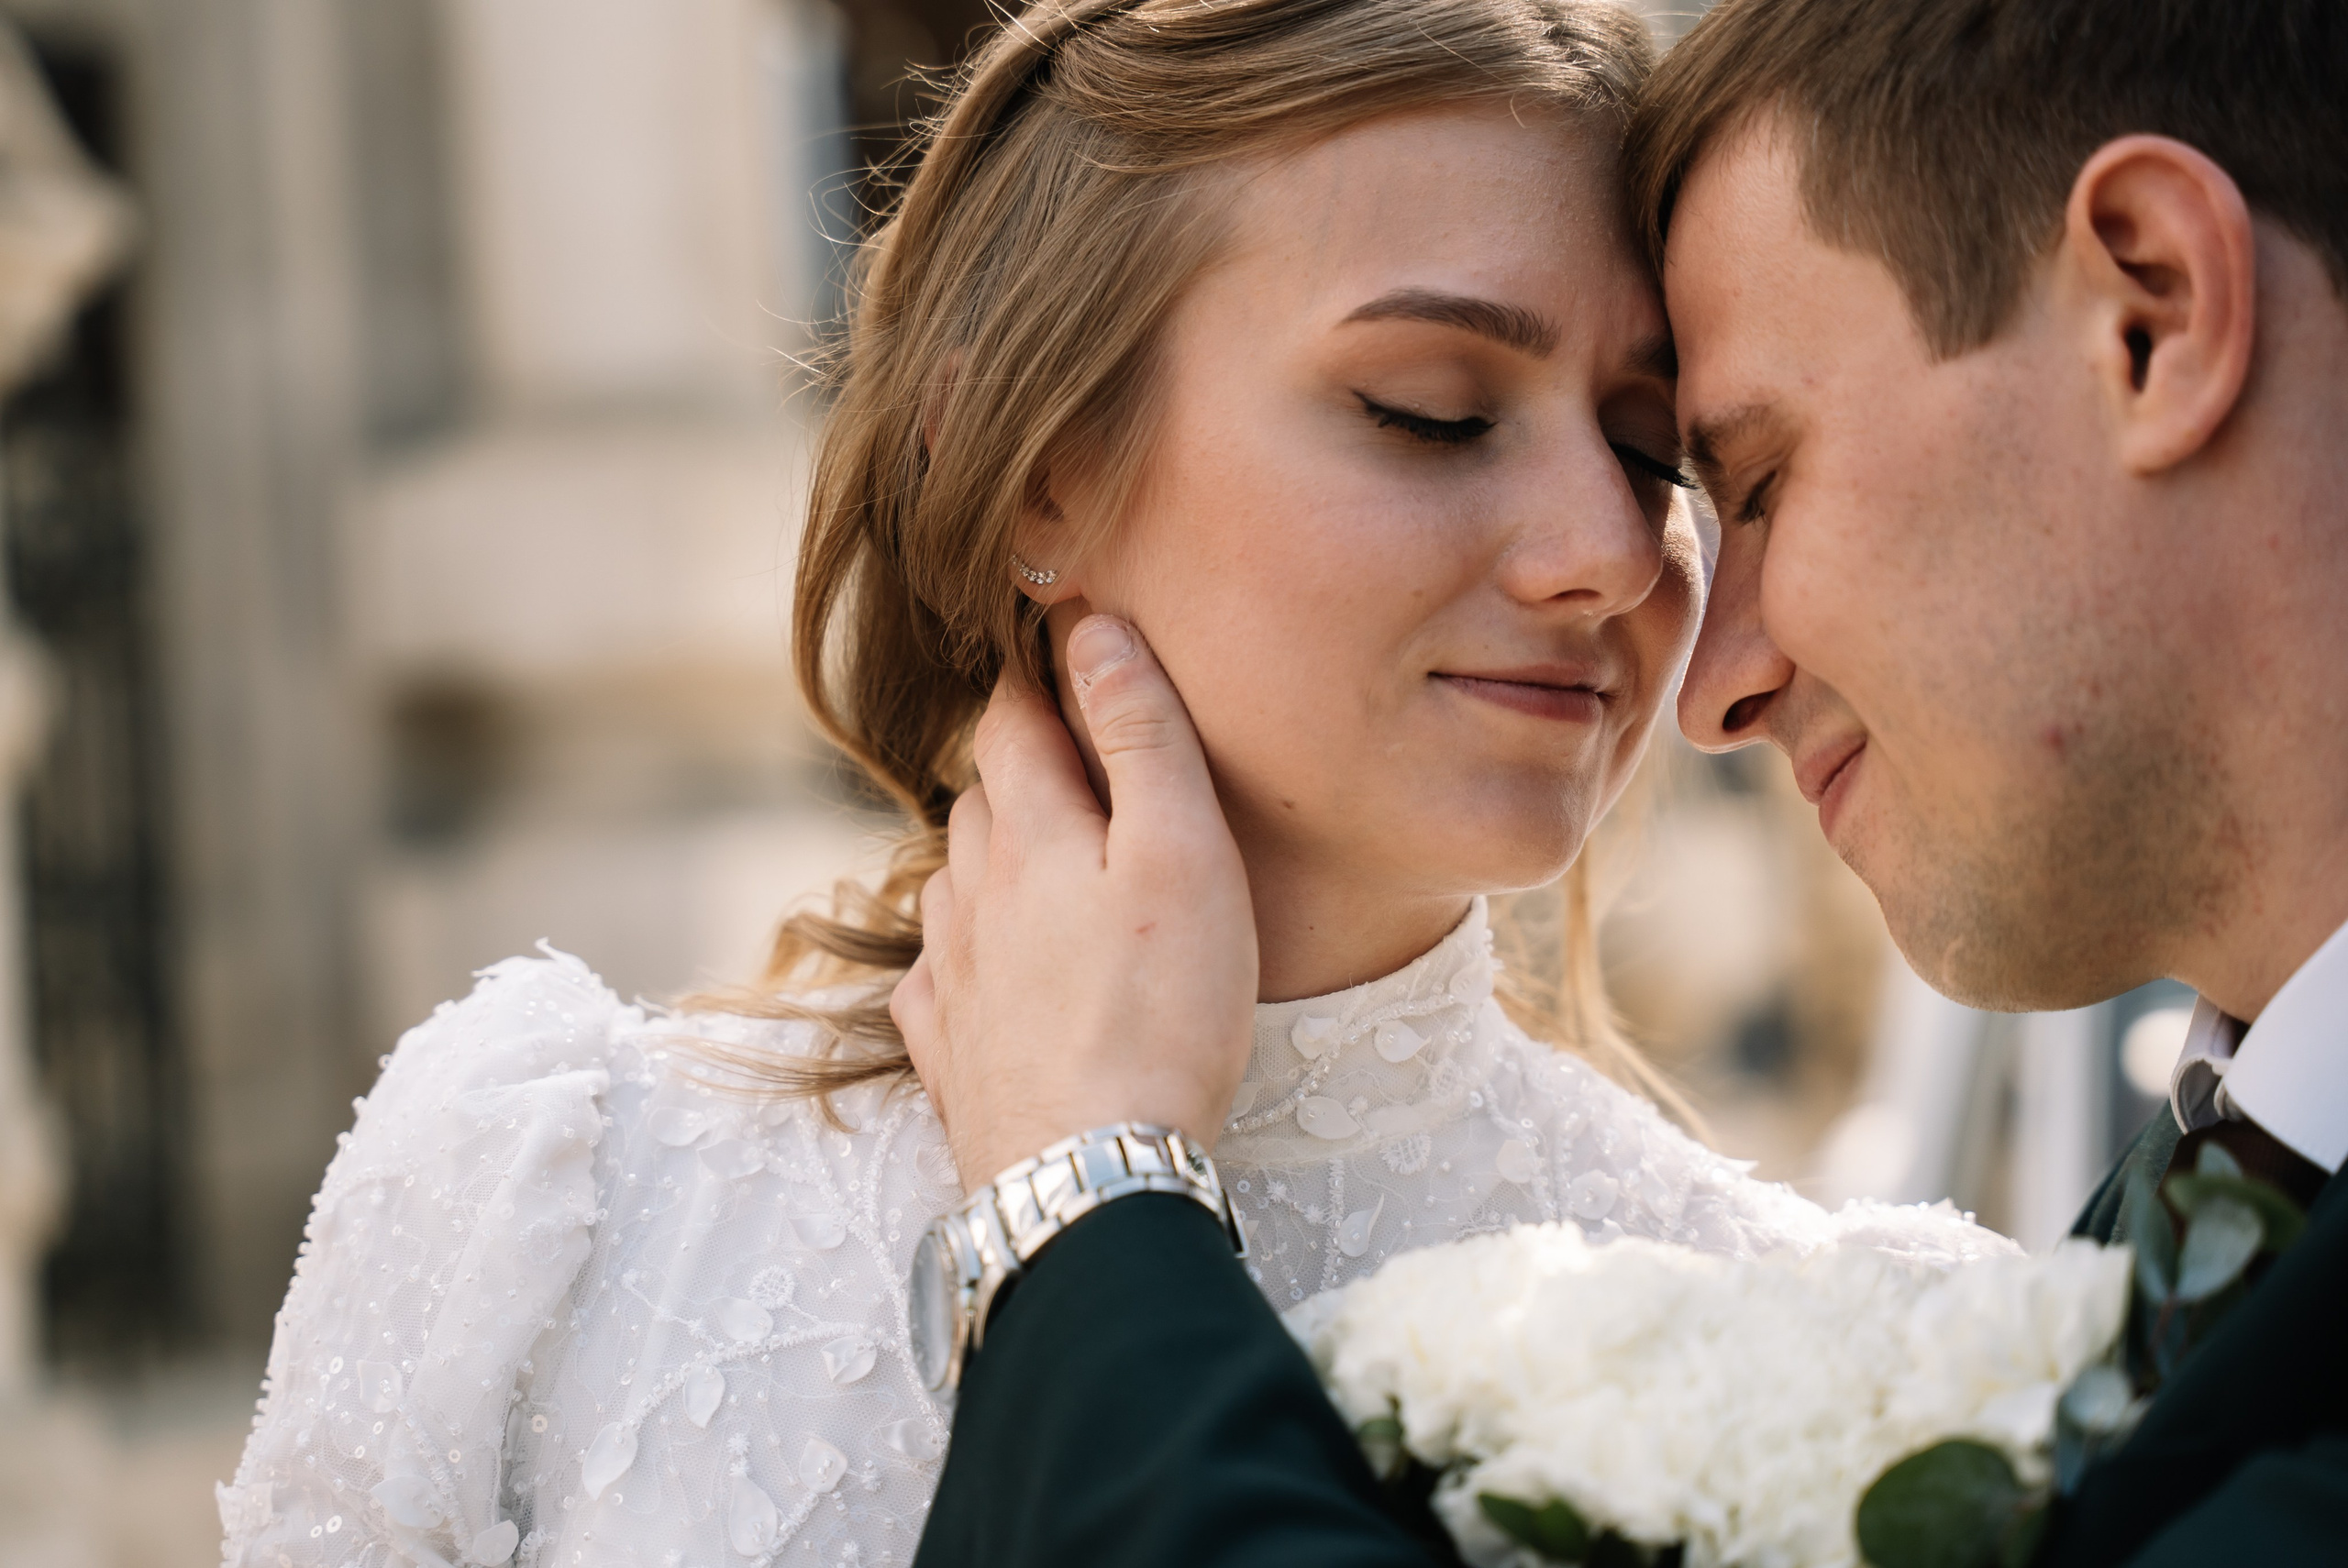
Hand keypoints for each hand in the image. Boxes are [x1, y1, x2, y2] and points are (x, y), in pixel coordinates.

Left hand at [891, 615, 1257, 1188]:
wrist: (1090, 1174)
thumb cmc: (1160, 1012)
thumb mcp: (1181, 852)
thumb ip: (1140, 736)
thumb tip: (1092, 631)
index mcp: (1029, 831)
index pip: (1011, 718)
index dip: (1035, 676)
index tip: (1059, 649)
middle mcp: (971, 892)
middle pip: (983, 797)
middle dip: (1022, 768)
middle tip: (1079, 762)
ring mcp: (951, 974)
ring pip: (954, 880)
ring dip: (993, 857)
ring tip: (1046, 862)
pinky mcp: (946, 1049)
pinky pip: (937, 972)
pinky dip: (962, 948)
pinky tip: (987, 967)